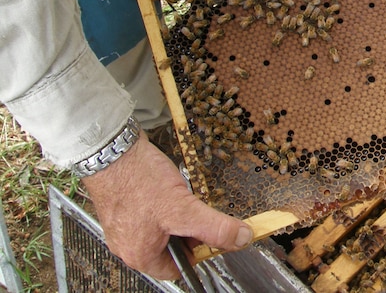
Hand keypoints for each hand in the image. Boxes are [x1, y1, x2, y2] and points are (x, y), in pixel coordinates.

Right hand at [81, 133, 252, 279]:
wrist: (112, 149)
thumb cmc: (136, 181)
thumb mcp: (184, 209)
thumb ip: (215, 228)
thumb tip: (240, 239)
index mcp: (140, 255)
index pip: (178, 269)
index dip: (200, 253)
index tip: (213, 236)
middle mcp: (129, 243)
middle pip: (173, 246)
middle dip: (190, 228)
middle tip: (196, 209)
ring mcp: (126, 222)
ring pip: (165, 225)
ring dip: (180, 211)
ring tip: (181, 194)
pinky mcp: (127, 203)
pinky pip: (154, 208)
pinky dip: (166, 198)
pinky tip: (170, 185)